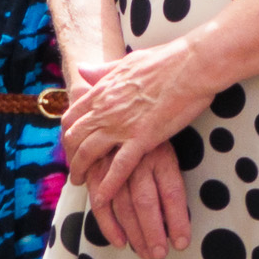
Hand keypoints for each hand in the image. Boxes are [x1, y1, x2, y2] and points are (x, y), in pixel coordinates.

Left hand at [60, 38, 211, 219]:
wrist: (191, 65)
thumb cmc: (165, 60)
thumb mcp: (127, 62)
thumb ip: (103, 70)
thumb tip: (82, 69)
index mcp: (102, 90)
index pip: (71, 116)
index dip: (68, 134)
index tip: (71, 145)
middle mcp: (105, 109)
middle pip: (74, 137)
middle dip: (70, 155)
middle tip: (74, 168)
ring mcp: (121, 125)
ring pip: (89, 153)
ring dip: (81, 171)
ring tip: (80, 184)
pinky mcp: (141, 138)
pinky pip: (118, 167)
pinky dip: (107, 185)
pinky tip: (101, 198)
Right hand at [84, 152, 191, 258]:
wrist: (118, 117)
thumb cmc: (150, 143)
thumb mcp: (168, 152)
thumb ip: (170, 181)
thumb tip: (175, 221)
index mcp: (161, 155)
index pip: (172, 191)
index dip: (177, 220)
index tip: (181, 243)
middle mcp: (138, 161)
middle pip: (146, 202)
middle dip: (153, 232)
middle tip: (160, 254)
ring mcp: (114, 166)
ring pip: (124, 206)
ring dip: (134, 234)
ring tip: (145, 254)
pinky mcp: (96, 172)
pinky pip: (100, 204)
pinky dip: (109, 226)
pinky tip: (120, 242)